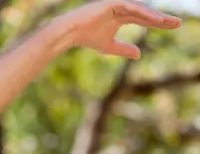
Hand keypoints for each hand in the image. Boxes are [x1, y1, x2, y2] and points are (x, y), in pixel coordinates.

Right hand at [55, 0, 179, 59]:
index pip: (144, 18)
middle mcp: (121, 7)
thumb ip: (123, 49)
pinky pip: (131, 6)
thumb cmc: (86, 38)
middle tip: (178, 24)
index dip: (159, 22)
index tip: (174, 26)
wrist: (69, 33)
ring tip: (166, 22)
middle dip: (161, 18)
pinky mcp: (111, 3)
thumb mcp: (108, 46)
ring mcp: (116, 4)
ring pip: (140, 9)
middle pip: (146, 12)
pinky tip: (153, 19)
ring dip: (154, 15)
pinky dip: (143, 12)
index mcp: (121, 15)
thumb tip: (139, 55)